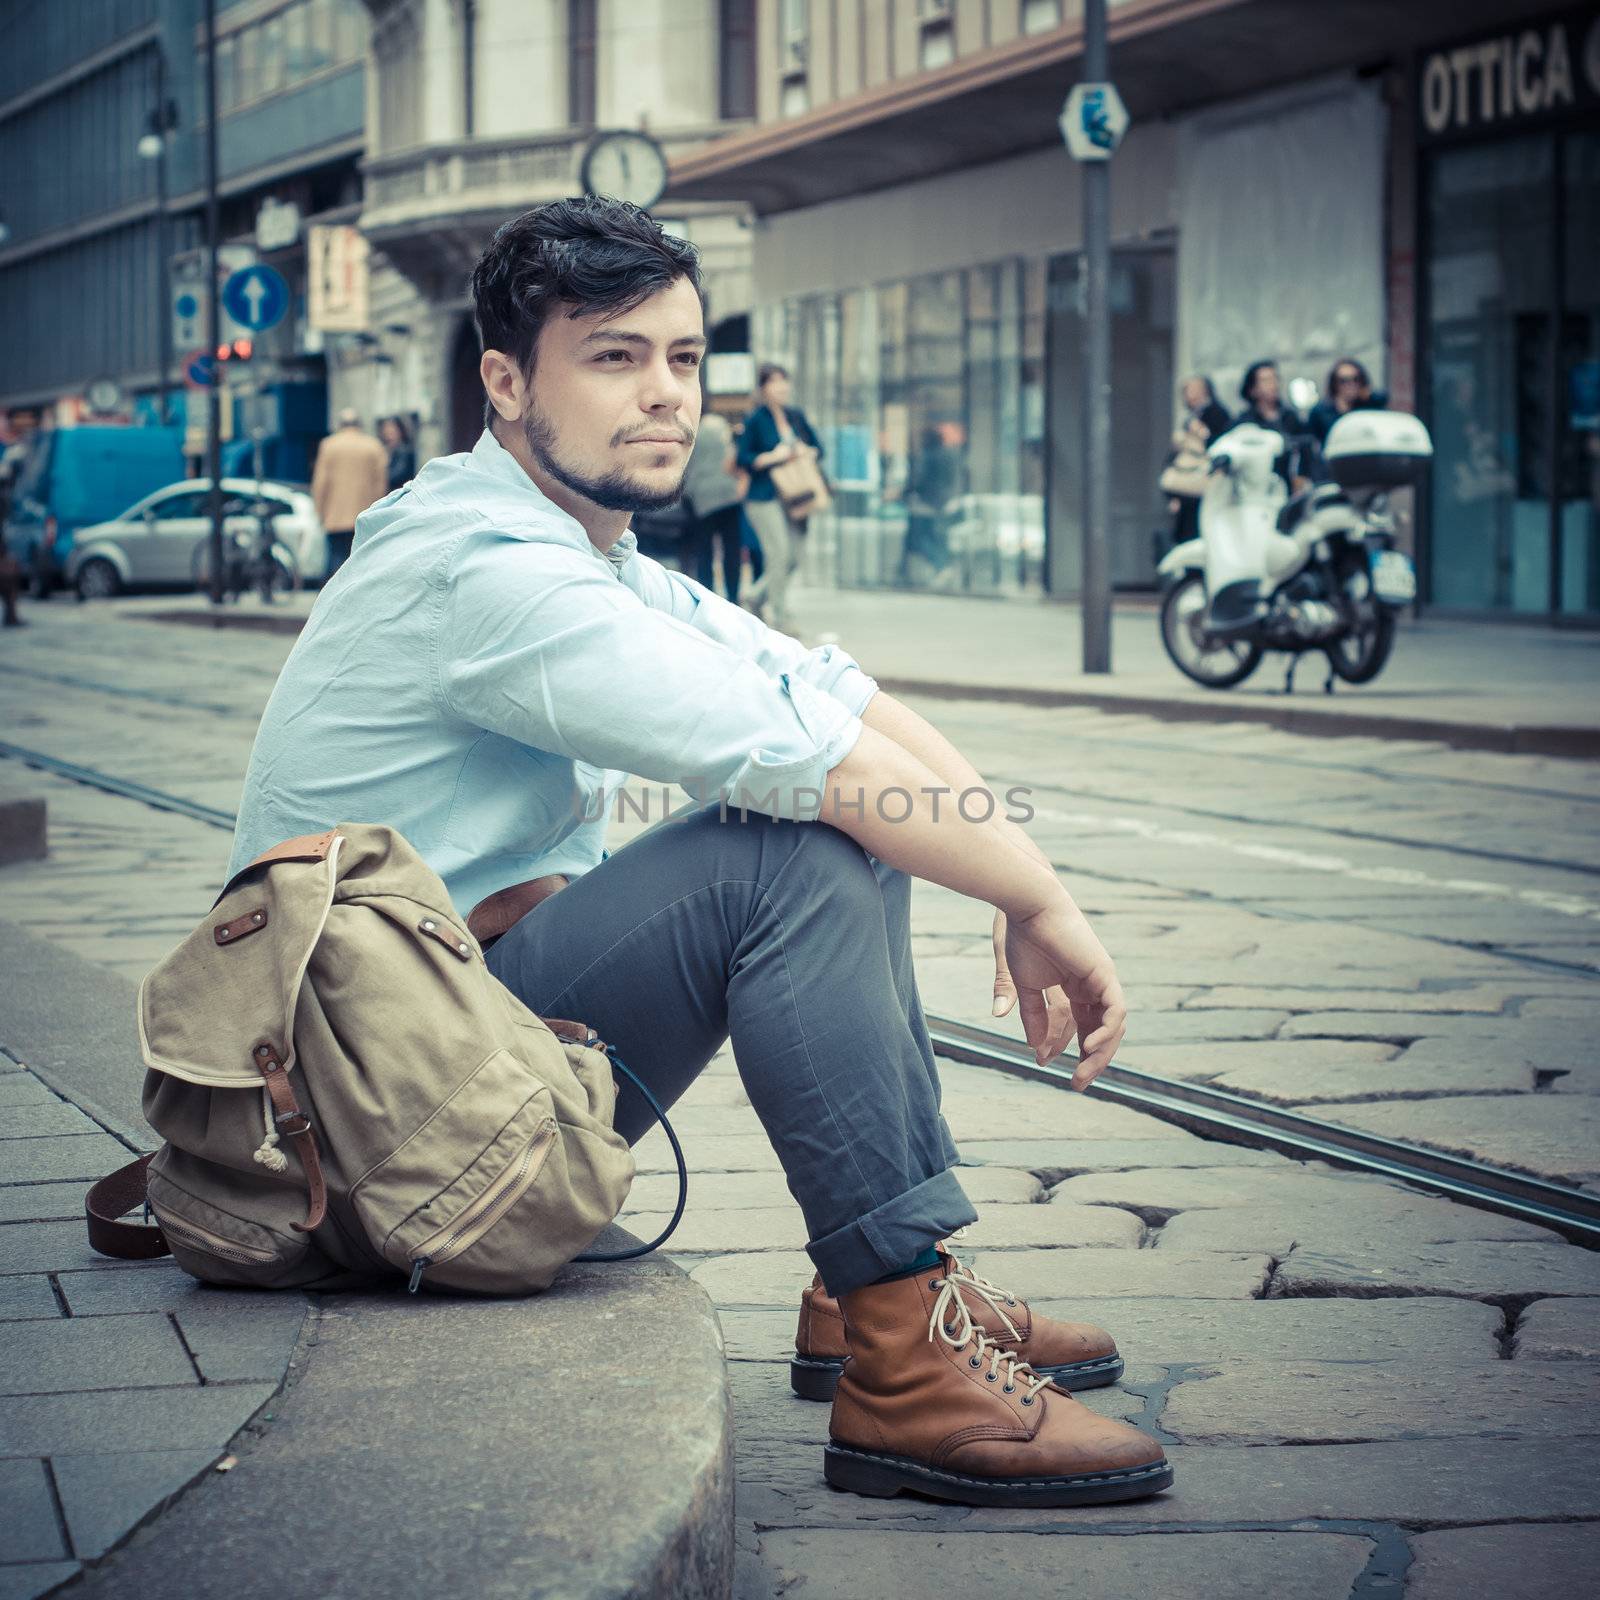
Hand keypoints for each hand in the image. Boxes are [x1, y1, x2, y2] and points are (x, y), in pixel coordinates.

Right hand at [992, 906, 1124, 1089]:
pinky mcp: (1105, 973)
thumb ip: (1029, 1013)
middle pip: (1099, 1030)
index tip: (1043, 1064)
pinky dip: (1107, 1033)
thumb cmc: (1022, 936)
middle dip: (1090, 1059)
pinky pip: (1116, 1012)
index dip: (1065, 1047)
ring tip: (1082, 1073)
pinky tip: (1090, 1048)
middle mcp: (1092, 984)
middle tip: (1077, 1084)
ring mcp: (1101, 979)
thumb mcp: (1022, 983)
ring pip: (1112, 1026)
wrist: (1028, 906)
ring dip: (1100, 1054)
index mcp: (1073, 985)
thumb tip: (1033, 1047)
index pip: (1078, 1025)